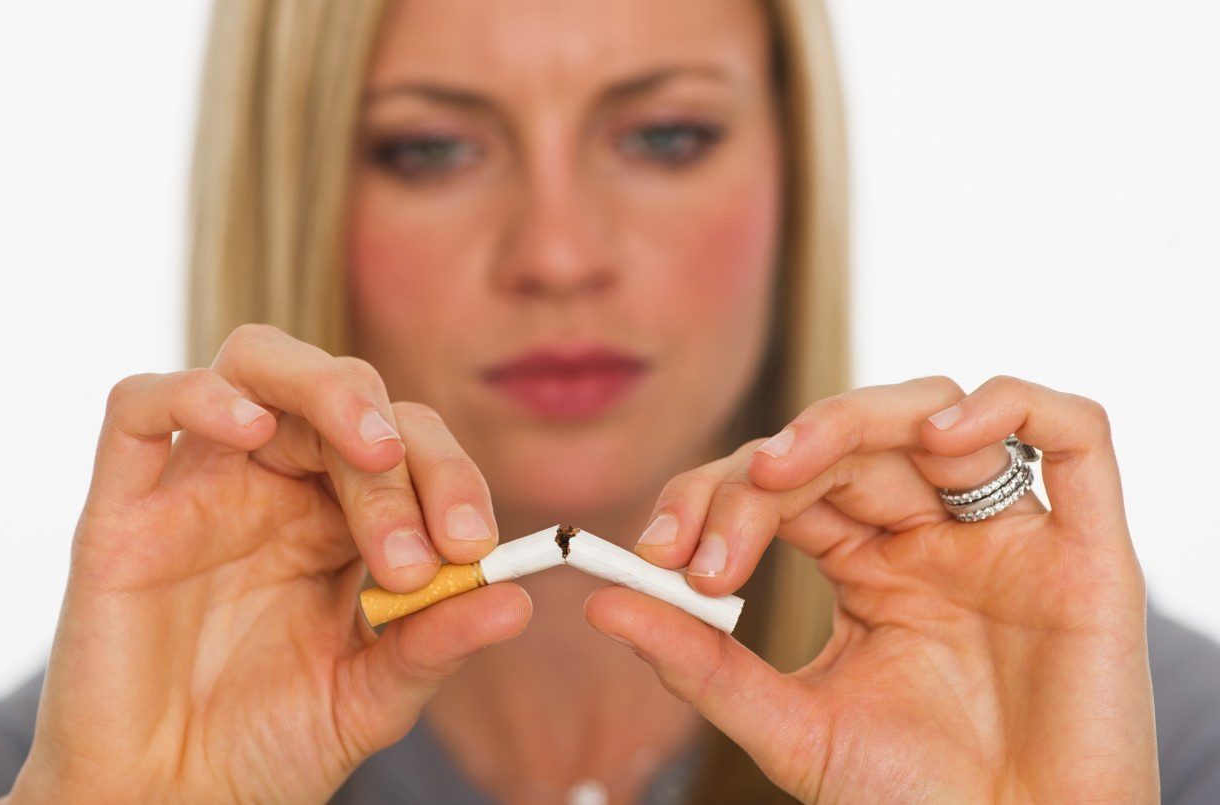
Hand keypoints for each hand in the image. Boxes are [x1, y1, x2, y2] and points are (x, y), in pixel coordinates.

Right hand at [10, 324, 530, 802]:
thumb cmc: (269, 747)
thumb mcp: (370, 697)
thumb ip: (435, 643)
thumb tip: (518, 599)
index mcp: (339, 516)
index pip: (406, 445)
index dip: (450, 476)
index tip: (475, 546)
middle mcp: (273, 483)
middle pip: (345, 395)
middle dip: (401, 461)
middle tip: (421, 552)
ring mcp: (198, 486)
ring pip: (255, 363)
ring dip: (326, 389)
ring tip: (373, 450)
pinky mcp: (120, 509)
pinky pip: (140, 406)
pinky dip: (197, 395)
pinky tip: (253, 429)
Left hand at [586, 376, 1157, 801]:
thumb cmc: (916, 802)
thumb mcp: (793, 729)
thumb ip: (703, 665)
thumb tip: (602, 602)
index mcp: (869, 566)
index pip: (784, 482)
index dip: (715, 495)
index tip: (658, 554)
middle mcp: (934, 535)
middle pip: (848, 438)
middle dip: (765, 466)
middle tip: (708, 539)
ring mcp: (1008, 534)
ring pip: (938, 410)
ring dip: (853, 419)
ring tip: (788, 467)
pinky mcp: (1088, 550)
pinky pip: (1071, 431)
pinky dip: (1007, 409)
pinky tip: (941, 442)